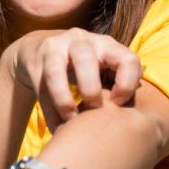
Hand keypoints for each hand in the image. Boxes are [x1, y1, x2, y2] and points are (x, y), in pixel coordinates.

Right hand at [6, 28, 141, 131]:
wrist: (38, 50)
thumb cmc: (82, 67)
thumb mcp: (102, 67)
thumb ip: (116, 83)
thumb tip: (132, 120)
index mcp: (107, 44)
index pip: (127, 59)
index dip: (126, 85)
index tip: (118, 104)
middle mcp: (81, 41)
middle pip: (86, 61)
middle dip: (90, 90)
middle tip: (92, 110)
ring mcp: (55, 49)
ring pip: (56, 72)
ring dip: (63, 100)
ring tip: (70, 120)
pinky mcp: (36, 61)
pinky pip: (41, 88)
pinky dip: (50, 111)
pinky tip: (56, 127)